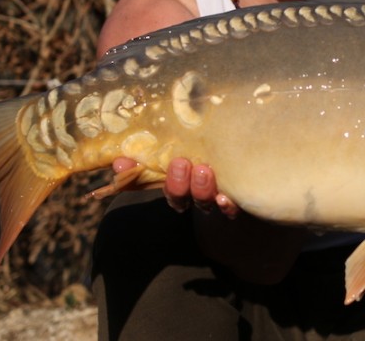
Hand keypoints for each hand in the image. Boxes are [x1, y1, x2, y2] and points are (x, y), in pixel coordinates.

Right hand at [111, 156, 239, 216]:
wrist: (246, 162)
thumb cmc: (203, 154)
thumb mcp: (175, 154)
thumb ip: (145, 158)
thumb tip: (118, 161)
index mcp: (175, 183)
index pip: (147, 182)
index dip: (135, 178)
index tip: (125, 164)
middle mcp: (193, 194)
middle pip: (181, 197)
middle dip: (177, 183)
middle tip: (180, 163)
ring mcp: (214, 198)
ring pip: (203, 201)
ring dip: (201, 189)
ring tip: (203, 171)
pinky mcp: (238, 199)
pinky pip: (231, 210)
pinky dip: (227, 207)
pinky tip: (225, 198)